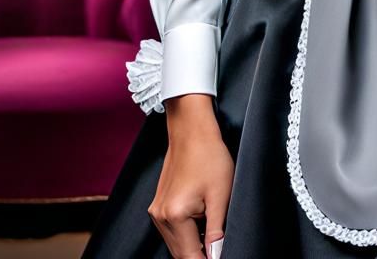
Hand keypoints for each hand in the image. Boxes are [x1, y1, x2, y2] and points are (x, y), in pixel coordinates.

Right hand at [148, 95, 233, 257]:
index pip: (190, 256)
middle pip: (180, 253)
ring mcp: (156, 210)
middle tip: (218, 250)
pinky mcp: (158, 204)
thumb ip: (216, 230)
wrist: (192, 130)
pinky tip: (202, 222)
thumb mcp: (220, 194)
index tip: (219, 258)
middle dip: (200, 254)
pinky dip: (186, 233)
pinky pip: (171, 230)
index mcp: (174, 215)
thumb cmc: (209, 156)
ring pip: (175, 243)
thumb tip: (216, 255)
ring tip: (212, 234)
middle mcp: (160, 216)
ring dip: (192, 245)